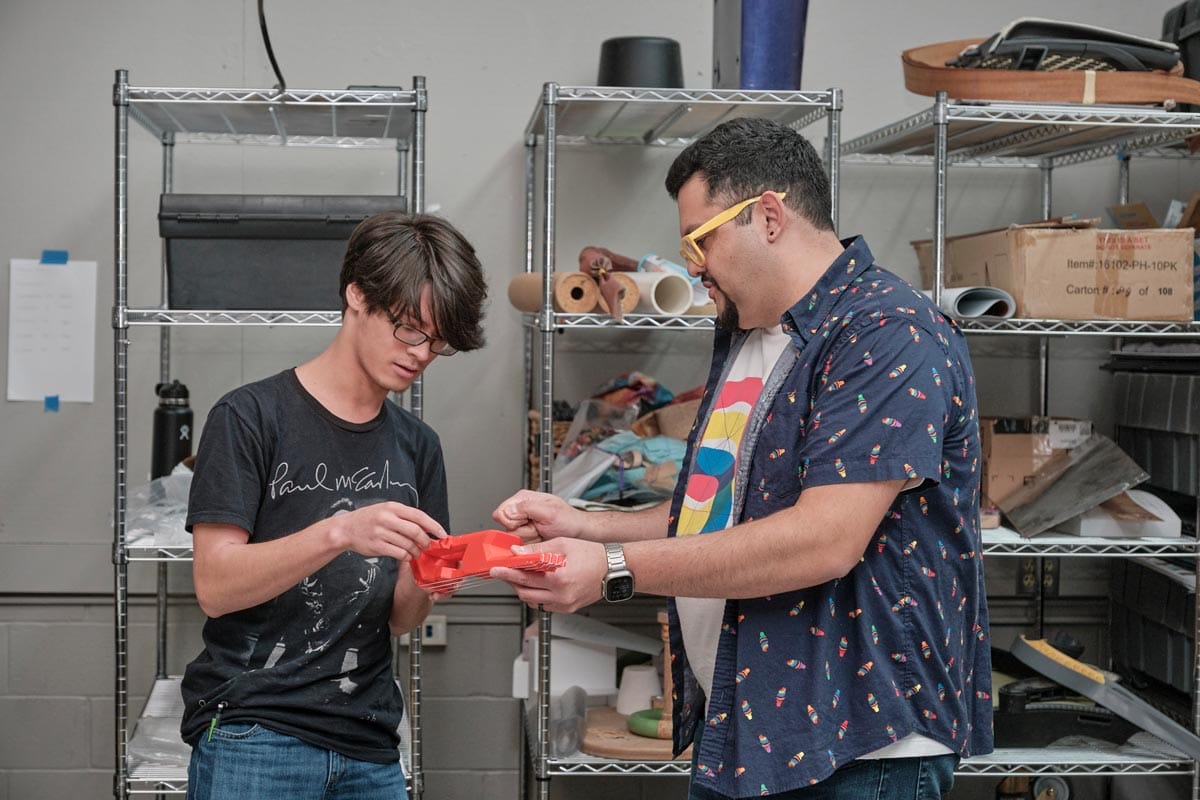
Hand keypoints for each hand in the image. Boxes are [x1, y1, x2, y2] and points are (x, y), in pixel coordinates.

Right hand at [334, 501, 445, 561]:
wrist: (346, 529)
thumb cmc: (368, 519)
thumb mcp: (385, 510)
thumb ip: (404, 516)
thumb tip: (426, 527)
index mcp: (392, 507)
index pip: (419, 516)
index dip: (433, 525)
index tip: (442, 533)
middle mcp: (387, 518)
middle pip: (416, 531)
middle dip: (425, 540)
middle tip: (428, 545)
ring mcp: (381, 532)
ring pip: (408, 544)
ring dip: (416, 551)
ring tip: (417, 552)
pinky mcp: (377, 546)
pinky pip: (399, 553)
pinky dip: (406, 556)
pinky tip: (407, 556)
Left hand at [490, 538, 606, 612]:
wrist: (613, 569)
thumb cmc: (593, 555)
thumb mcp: (563, 544)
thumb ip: (538, 549)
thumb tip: (517, 551)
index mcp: (559, 578)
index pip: (525, 577)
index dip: (507, 572)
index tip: (496, 569)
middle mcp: (561, 595)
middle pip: (525, 592)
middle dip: (513, 581)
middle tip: (505, 572)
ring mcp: (564, 604)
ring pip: (533, 601)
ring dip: (524, 589)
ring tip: (523, 576)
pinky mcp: (567, 608)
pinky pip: (544, 604)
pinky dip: (537, 595)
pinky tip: (538, 583)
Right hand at [492, 489, 582, 542]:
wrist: (577, 533)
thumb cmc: (568, 519)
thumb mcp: (549, 511)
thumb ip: (527, 508)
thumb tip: (508, 511)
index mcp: (523, 499)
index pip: (501, 512)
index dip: (511, 520)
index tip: (525, 521)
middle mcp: (520, 511)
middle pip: (505, 527)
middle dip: (522, 531)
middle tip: (537, 527)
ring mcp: (522, 525)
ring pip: (512, 538)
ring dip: (528, 538)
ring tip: (540, 532)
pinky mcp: (525, 537)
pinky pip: (519, 545)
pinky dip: (530, 544)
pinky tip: (540, 538)